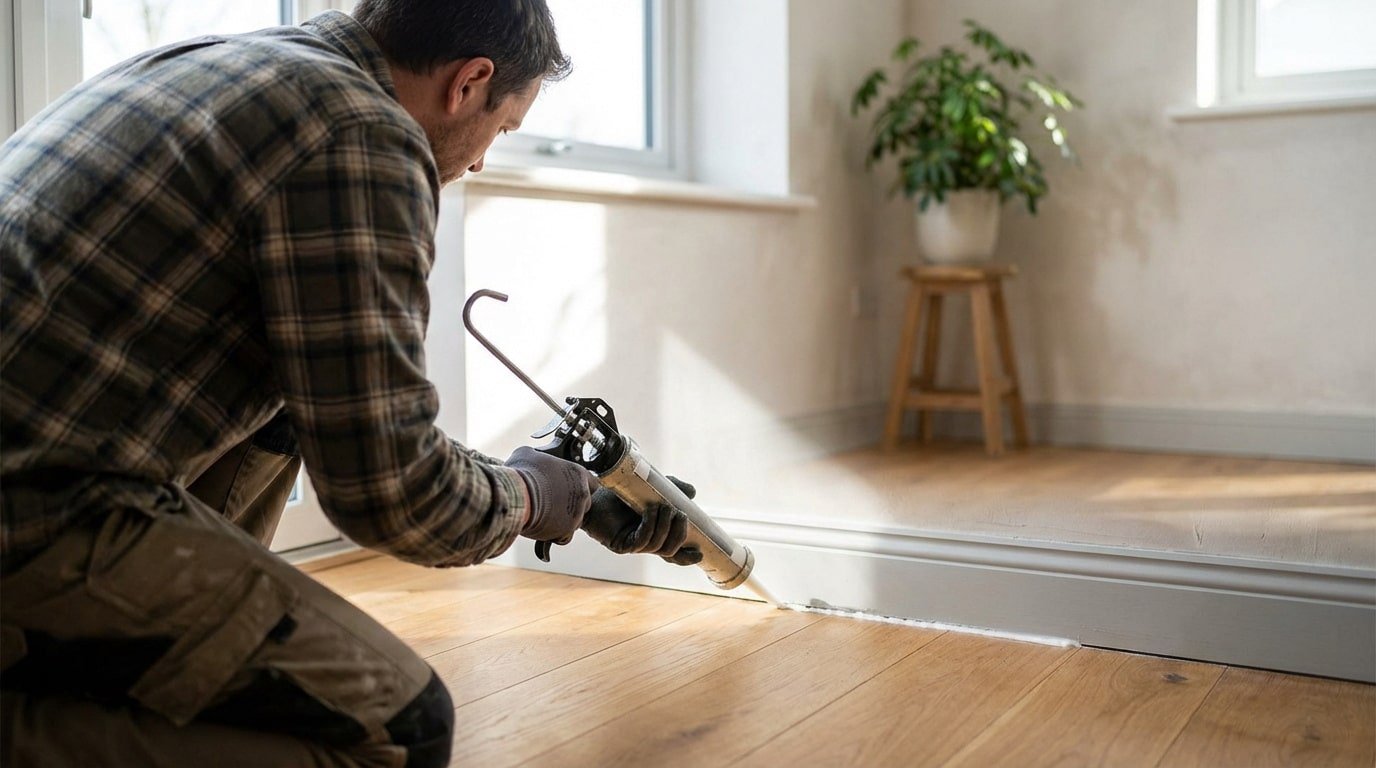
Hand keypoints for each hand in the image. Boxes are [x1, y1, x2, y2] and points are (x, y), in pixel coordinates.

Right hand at [505, 447, 598, 543]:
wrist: (517, 496)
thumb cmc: (523, 473)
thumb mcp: (528, 454)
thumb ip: (537, 456)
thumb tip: (531, 456)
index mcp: (578, 474)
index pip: (591, 482)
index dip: (579, 486)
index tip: (569, 489)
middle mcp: (582, 494)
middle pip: (585, 503)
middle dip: (571, 505)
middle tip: (553, 503)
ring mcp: (576, 513)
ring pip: (575, 521)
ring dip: (563, 521)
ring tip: (544, 515)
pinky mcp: (566, 530)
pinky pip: (565, 537)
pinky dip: (555, 535)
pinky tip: (543, 526)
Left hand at [581, 477, 703, 565]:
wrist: (595, 493)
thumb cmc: (622, 492)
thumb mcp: (653, 488)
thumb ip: (673, 489)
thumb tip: (693, 493)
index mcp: (654, 534)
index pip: (673, 552)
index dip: (686, 557)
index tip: (699, 555)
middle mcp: (645, 543)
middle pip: (669, 551)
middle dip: (679, 534)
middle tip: (681, 515)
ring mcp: (633, 546)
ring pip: (657, 546)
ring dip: (664, 527)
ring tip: (664, 508)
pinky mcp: (621, 545)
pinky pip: (641, 541)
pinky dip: (650, 526)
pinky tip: (650, 512)